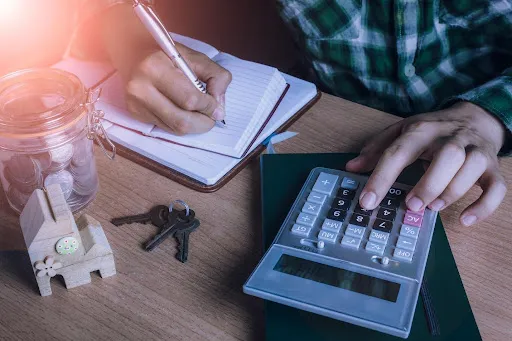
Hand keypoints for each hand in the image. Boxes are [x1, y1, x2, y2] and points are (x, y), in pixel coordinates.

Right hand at [100, 4, 230, 134]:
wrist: (133, 52)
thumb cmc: (168, 55)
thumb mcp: (196, 58)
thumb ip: (216, 77)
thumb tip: (219, 108)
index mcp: (156, 67)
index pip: (190, 99)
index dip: (209, 107)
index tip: (217, 108)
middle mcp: (141, 87)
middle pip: (182, 120)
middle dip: (203, 123)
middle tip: (212, 118)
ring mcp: (136, 103)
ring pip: (175, 128)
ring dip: (194, 126)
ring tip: (200, 115)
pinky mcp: (135, 113)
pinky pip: (166, 128)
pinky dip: (180, 124)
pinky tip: (183, 112)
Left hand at [346, 102, 507, 225]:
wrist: (475, 118)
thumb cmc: (432, 130)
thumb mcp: (401, 131)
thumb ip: (376, 149)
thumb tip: (351, 168)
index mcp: (422, 130)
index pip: (399, 152)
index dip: (381, 178)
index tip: (367, 202)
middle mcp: (451, 138)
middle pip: (447, 156)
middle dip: (429, 183)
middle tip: (411, 205)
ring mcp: (475, 152)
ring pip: (471, 170)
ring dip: (452, 192)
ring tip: (433, 208)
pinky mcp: (492, 168)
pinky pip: (497, 188)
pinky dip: (484, 207)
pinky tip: (466, 220)